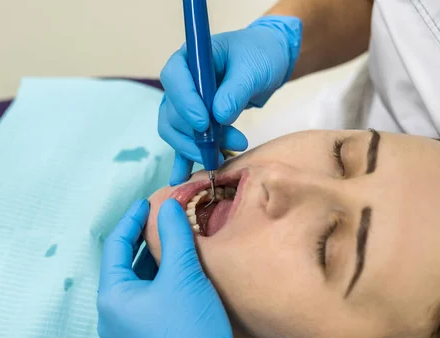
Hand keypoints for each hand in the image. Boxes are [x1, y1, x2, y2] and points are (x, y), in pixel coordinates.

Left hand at [97, 199, 291, 337]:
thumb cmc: (192, 327)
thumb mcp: (183, 272)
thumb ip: (174, 234)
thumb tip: (168, 205)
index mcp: (112, 299)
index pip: (115, 247)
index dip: (132, 220)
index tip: (147, 202)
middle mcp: (112, 318)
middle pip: (123, 266)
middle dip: (142, 240)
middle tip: (160, 218)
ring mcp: (127, 334)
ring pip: (136, 285)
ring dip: (152, 261)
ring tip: (171, 240)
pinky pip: (145, 302)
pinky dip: (157, 282)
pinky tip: (177, 271)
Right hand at [158, 16, 302, 184]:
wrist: (266, 63)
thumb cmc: (258, 56)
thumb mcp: (252, 68)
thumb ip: (236, 90)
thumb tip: (219, 116)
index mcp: (189, 59)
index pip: (174, 79)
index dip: (185, 103)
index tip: (204, 122)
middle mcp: (181, 83)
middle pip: (173, 113)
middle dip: (198, 133)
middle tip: (232, 142)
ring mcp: (185, 104)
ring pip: (176, 133)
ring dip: (197, 149)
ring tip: (225, 157)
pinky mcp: (195, 123)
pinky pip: (185, 142)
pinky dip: (185, 160)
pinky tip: (183, 179)